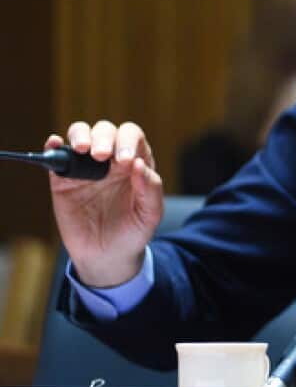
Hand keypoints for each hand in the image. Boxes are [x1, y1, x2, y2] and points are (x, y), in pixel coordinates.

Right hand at [46, 120, 163, 287]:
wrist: (107, 256)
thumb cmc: (133, 232)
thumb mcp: (150, 214)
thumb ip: (151, 188)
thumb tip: (139, 164)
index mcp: (134, 163)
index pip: (132, 136)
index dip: (128, 141)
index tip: (124, 160)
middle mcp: (109, 160)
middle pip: (105, 130)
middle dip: (104, 137)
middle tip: (101, 155)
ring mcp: (85, 168)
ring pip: (80, 135)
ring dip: (81, 135)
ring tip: (83, 150)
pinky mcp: (63, 180)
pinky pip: (56, 157)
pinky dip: (54, 145)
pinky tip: (56, 144)